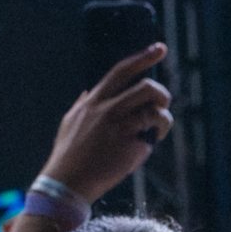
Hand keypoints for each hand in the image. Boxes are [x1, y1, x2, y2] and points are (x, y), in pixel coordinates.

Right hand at [40, 43, 172, 202]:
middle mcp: (107, 109)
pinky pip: (154, 133)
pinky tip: (148, 143)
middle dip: (161, 92)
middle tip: (161, 102)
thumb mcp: (70, 122)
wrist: (68, 183)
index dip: (143, 57)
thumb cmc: (69, 155)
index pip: (121, 70)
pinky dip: (156, 135)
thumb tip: (88, 91)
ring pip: (155, 110)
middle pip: (145, 87)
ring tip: (156, 128)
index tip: (160, 48)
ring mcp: (120, 127)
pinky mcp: (130, 145)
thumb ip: (82, 104)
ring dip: (162, 117)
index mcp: (93, 101)